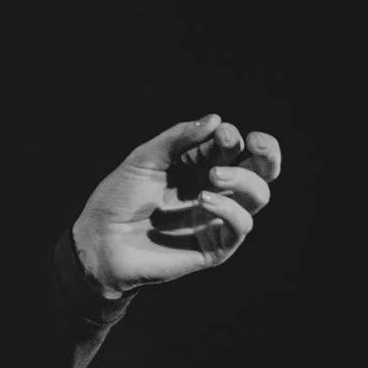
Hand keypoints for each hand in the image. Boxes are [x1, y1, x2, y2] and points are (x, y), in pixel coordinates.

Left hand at [69, 115, 280, 296]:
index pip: (231, 148)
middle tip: (257, 143)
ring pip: (257, 197)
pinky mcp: (214, 247)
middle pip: (260, 172)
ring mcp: (216, 219)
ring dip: (242, 180)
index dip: (232, 137)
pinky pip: (241, 226)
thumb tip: (216, 119)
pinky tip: (204, 199)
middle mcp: (212, 191)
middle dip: (267, 154)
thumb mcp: (145, 159)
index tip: (221, 133)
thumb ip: (179, 139)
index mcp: (197, 167)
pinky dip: (229, 209)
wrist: (100, 239)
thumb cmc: (119, 197)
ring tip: (213, 176)